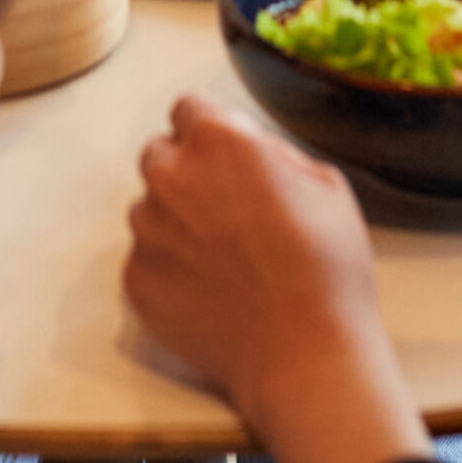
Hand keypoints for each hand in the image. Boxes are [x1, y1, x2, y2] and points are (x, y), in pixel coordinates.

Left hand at [125, 94, 429, 462]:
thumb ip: (273, 154)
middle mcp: (171, 178)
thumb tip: (250, 151)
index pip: (188, 109)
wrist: (304, 354)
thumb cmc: (326, 269)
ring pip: (150, 209)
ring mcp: (147, 231)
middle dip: (186, 172)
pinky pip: (145, 258)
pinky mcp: (135, 279)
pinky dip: (169, 267)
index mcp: (218, 143)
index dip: (209, 130)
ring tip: (223, 258)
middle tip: (225, 208)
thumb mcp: (325, 184)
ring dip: (176, 221)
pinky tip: (210, 290)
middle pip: (159, 155)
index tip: (225, 155)